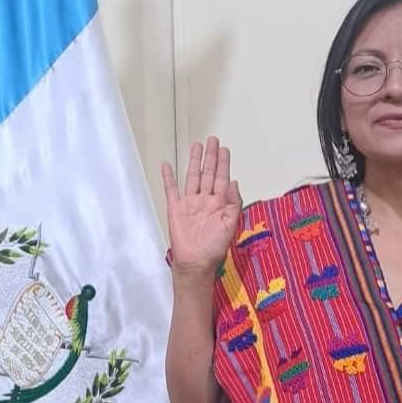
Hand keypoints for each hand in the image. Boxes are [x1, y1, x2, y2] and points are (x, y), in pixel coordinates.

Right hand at [161, 136, 241, 278]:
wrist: (195, 262)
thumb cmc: (214, 248)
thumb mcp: (230, 225)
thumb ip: (233, 203)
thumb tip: (234, 182)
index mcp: (219, 204)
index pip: (222, 179)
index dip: (223, 164)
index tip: (224, 149)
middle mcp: (204, 200)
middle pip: (208, 174)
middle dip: (210, 157)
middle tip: (212, 140)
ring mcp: (189, 203)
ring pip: (192, 177)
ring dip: (194, 162)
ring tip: (196, 146)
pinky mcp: (175, 208)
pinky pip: (171, 190)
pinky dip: (168, 177)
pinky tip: (167, 165)